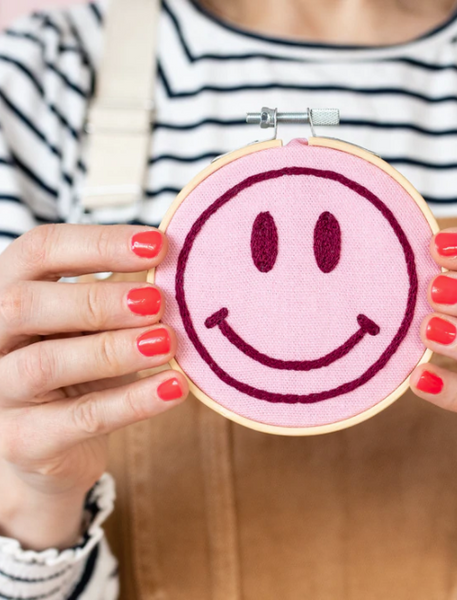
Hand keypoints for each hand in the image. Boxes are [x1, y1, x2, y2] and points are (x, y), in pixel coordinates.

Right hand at [0, 224, 187, 549]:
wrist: (49, 443)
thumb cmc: (77, 365)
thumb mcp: (90, 322)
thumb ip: (119, 295)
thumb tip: (181, 267)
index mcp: (9, 291)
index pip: (39, 249)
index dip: (99, 243)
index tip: (159, 245)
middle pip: (24, 304)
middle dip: (97, 299)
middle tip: (157, 301)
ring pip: (45, 363)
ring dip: (114, 350)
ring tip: (167, 342)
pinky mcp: (24, 441)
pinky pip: (80, 418)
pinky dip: (133, 401)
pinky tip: (174, 387)